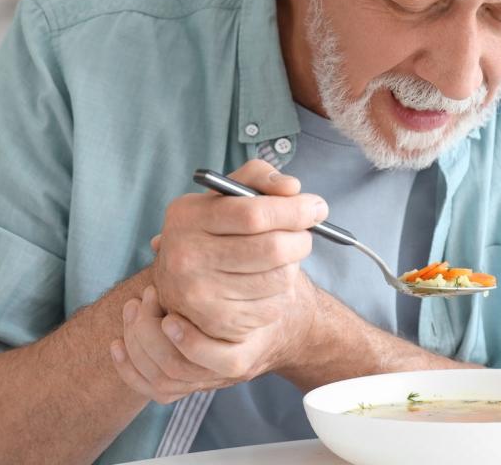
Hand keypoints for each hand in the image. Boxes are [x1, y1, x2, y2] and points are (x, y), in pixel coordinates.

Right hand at [108, 160, 326, 402]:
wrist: (183, 280)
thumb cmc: (214, 228)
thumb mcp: (225, 194)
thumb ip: (258, 177)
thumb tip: (292, 188)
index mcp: (188, 218)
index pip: (254, 214)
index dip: (294, 211)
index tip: (318, 207)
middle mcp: (187, 258)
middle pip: (272, 249)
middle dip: (301, 239)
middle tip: (306, 234)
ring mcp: (201, 295)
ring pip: (279, 278)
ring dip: (294, 265)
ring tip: (284, 257)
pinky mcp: (220, 323)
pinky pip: (275, 305)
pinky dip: (283, 291)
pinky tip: (269, 281)